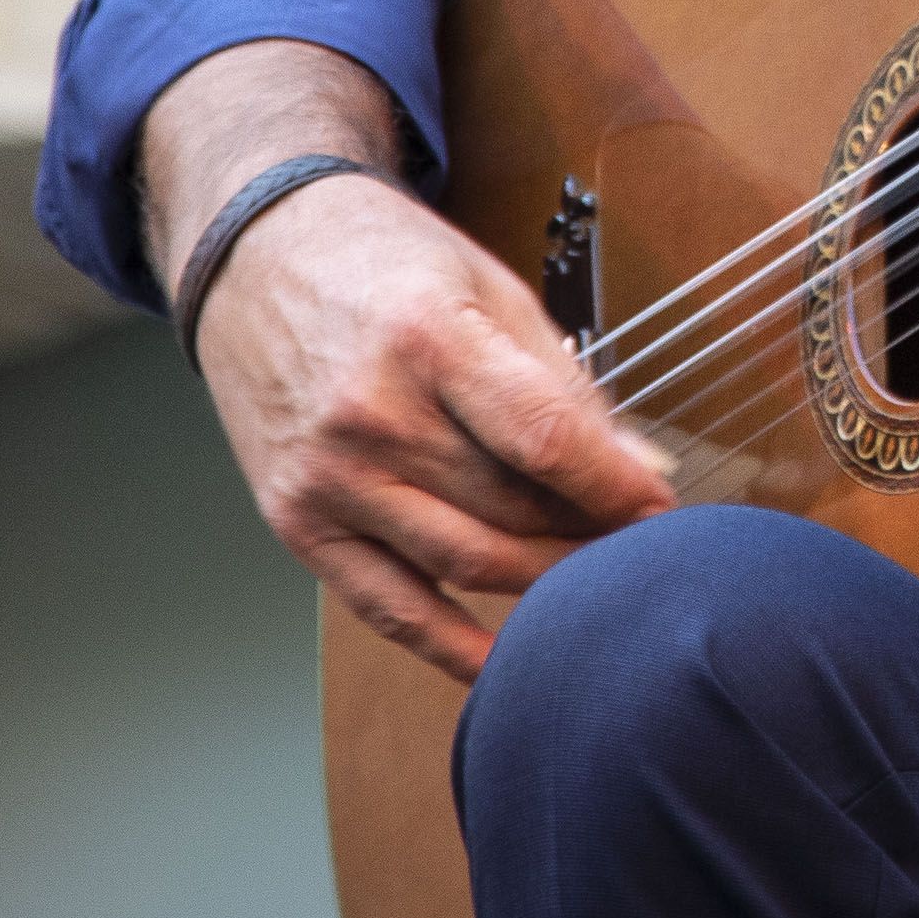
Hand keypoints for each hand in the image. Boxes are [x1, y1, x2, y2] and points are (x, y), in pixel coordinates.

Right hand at [150, 43, 672, 680]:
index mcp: (427, 338)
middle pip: (511, 509)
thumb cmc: (379, 261)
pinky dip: (455, 645)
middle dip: (591, 534)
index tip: (663, 509)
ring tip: (594, 582)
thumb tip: (639, 465)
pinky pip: (390, 607)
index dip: (615, 486)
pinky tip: (508, 662)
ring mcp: (329, 478)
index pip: (544, 438)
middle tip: (640, 546)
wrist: (255, 255)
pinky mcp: (298, 523)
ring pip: (465, 563)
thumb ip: (562, 382)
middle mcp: (371, 416)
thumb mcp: (485, 287)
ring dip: (544, 583)